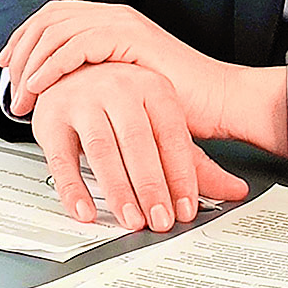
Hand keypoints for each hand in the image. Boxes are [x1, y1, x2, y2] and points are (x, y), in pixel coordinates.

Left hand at [0, 1, 221, 133]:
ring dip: (32, 64)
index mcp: (114, 22)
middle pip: (49, 18)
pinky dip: (52, 66)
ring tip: (24, 95)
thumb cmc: (179, 101)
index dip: (25, 39)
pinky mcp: (130, 38)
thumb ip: (97, 78)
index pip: (54, 17)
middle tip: (12, 88)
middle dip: (22, 52)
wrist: (218, 99)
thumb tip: (61, 91)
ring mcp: (124, 23)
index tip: (9, 66)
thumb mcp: (126, 86)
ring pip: (57, 29)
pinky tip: (43, 87)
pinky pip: (76, 45)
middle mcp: (116, 15)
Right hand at [31, 62, 247, 229]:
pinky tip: (86, 211)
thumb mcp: (160, 124)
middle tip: (161, 220)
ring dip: (117, 189)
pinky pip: (61, 158)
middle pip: (138, 142)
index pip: (172, 134)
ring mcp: (83, 100)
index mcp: (153, 87)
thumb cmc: (123, 103)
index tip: (187, 208)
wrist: (72, 68)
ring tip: (131, 220)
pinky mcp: (51, 118)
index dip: (181, 173)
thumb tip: (235, 190)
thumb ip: (194, 161)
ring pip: (102, 150)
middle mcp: (119, 88)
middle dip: (151, 185)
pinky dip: (73, 188)